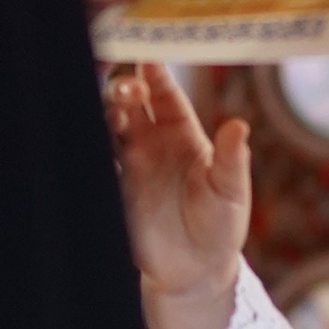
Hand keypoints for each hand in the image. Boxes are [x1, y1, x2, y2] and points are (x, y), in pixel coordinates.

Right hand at [104, 65, 249, 301]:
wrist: (196, 270)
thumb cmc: (221, 225)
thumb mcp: (231, 191)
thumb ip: (232, 159)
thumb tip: (239, 126)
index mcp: (184, 135)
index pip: (166, 96)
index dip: (156, 75)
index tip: (148, 58)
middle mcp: (153, 144)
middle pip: (131, 104)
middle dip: (125, 89)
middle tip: (127, 89)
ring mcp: (132, 165)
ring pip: (109, 127)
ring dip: (107, 115)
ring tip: (115, 114)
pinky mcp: (115, 190)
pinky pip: (97, 161)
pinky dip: (91, 148)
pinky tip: (89, 139)